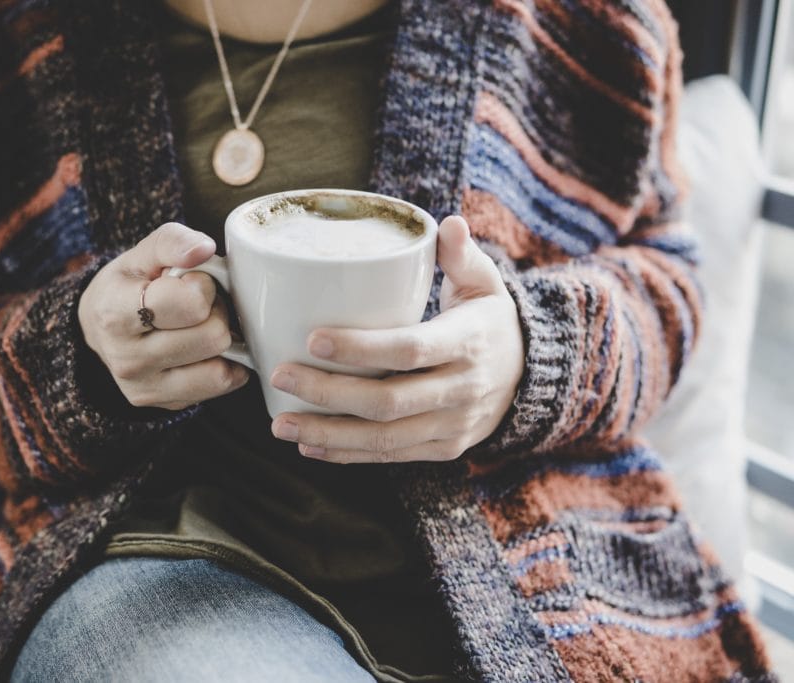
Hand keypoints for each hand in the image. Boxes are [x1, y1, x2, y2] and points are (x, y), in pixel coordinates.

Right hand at [79, 222, 248, 410]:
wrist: (100, 330)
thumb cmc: (129, 286)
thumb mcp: (143, 254)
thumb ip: (173, 242)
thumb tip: (204, 249)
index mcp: (115, 314)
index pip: (190, 304)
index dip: (202, 286)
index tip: (189, 282)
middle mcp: (127, 359)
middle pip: (212, 336)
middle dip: (215, 313)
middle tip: (198, 305)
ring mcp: (146, 388)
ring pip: (220, 367)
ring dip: (220, 341)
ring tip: (199, 326)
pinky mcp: (166, 404)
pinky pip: (221, 385)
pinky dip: (225, 365)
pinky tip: (205, 349)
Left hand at [268, 216, 522, 462]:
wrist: (530, 376)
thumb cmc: (489, 319)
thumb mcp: (485, 282)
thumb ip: (461, 254)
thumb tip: (449, 224)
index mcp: (468, 343)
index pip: (410, 349)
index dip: (361, 349)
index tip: (312, 339)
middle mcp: (462, 390)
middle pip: (388, 401)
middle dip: (328, 394)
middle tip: (280, 374)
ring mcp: (453, 425)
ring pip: (384, 439)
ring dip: (328, 434)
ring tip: (281, 423)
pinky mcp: (443, 448)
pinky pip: (391, 456)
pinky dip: (348, 454)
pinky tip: (309, 446)